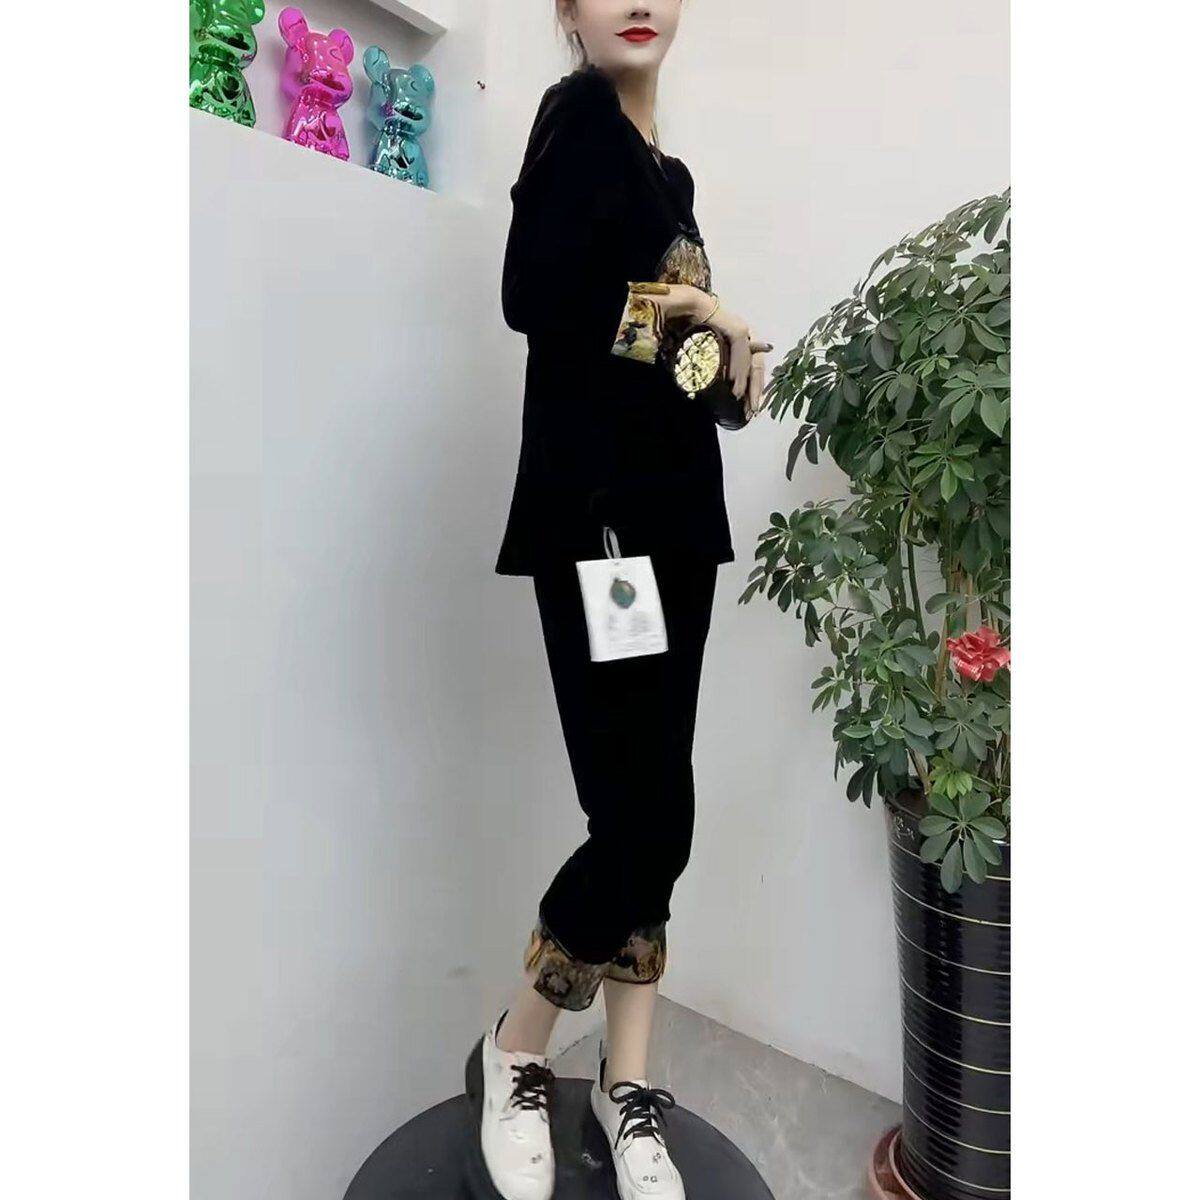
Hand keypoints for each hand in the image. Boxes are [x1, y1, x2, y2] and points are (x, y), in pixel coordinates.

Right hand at [702, 300, 771, 415]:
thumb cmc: (697, 328)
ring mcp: (745, 333)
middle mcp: (747, 338)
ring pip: (750, 364)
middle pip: (756, 369)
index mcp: (743, 344)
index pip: (753, 369)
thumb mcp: (711, 351)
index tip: (751, 406)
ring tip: (740, 399)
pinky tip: (734, 384)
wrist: (692, 309)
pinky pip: (741, 355)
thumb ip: (721, 364)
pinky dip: (738, 370)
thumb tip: (724, 383)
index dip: (753, 388)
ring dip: (746, 384)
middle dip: (754, 392)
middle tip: (753, 411)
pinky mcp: (738, 331)